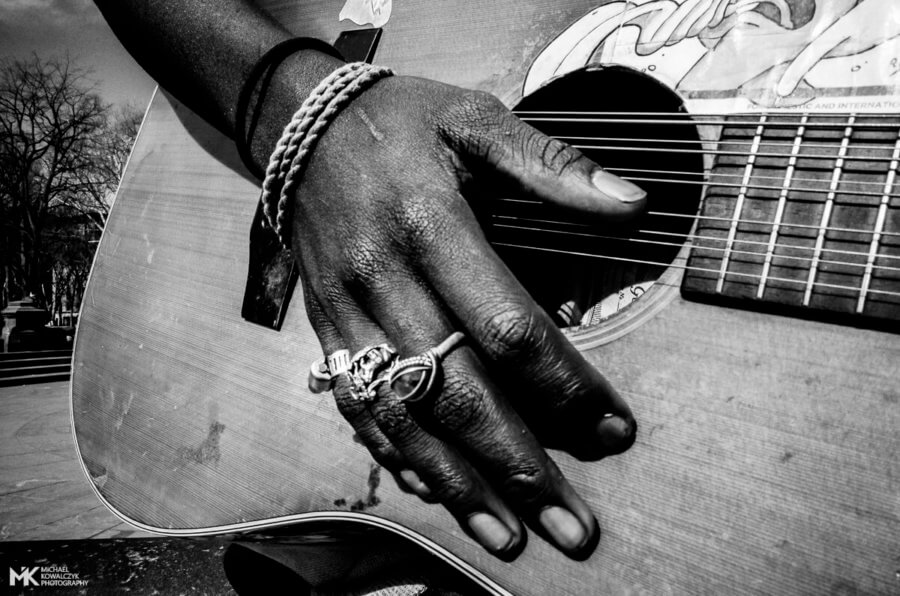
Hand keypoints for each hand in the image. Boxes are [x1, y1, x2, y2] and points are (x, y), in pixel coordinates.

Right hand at [291, 75, 644, 558]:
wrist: (299, 127)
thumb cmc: (400, 122)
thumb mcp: (476, 120)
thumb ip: (552, 167)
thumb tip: (633, 207)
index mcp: (428, 224)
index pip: (506, 325)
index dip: (565, 386)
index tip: (615, 430)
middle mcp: (382, 280)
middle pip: (455, 391)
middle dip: (519, 466)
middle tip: (574, 529)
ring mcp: (347, 312)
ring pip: (402, 416)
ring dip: (458, 485)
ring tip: (510, 537)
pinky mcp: (326, 330)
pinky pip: (358, 406)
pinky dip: (397, 457)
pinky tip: (437, 494)